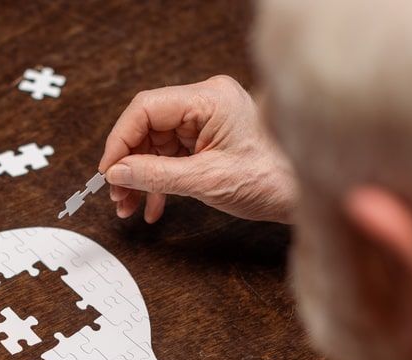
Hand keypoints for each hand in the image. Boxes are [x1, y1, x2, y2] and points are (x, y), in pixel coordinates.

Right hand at [98, 75, 297, 223]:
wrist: (303, 194)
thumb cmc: (272, 180)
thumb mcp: (206, 181)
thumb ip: (155, 175)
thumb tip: (117, 173)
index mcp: (210, 99)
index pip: (146, 109)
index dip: (120, 140)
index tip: (108, 171)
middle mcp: (207, 103)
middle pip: (148, 127)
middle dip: (129, 164)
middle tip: (117, 195)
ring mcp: (207, 121)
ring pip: (156, 145)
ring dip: (140, 177)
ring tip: (129, 205)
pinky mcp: (209, 140)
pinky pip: (171, 156)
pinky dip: (158, 181)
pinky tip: (152, 206)